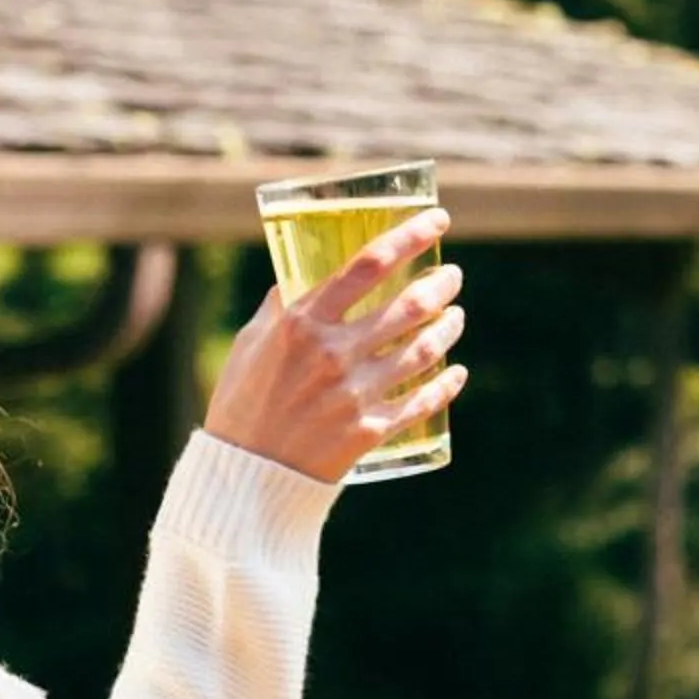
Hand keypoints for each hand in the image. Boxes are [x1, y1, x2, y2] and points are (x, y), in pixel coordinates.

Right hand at [204, 206, 466, 487]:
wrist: (245, 478)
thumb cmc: (242, 403)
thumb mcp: (251, 342)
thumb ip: (281, 306)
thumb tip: (302, 276)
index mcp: (302, 323)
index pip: (367, 265)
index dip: (409, 236)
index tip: (437, 220)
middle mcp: (333, 354)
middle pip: (407, 306)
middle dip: (440, 283)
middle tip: (451, 275)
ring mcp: (355, 394)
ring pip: (423, 350)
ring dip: (447, 327)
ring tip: (455, 315)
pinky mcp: (369, 431)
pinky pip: (421, 401)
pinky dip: (445, 382)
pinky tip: (455, 370)